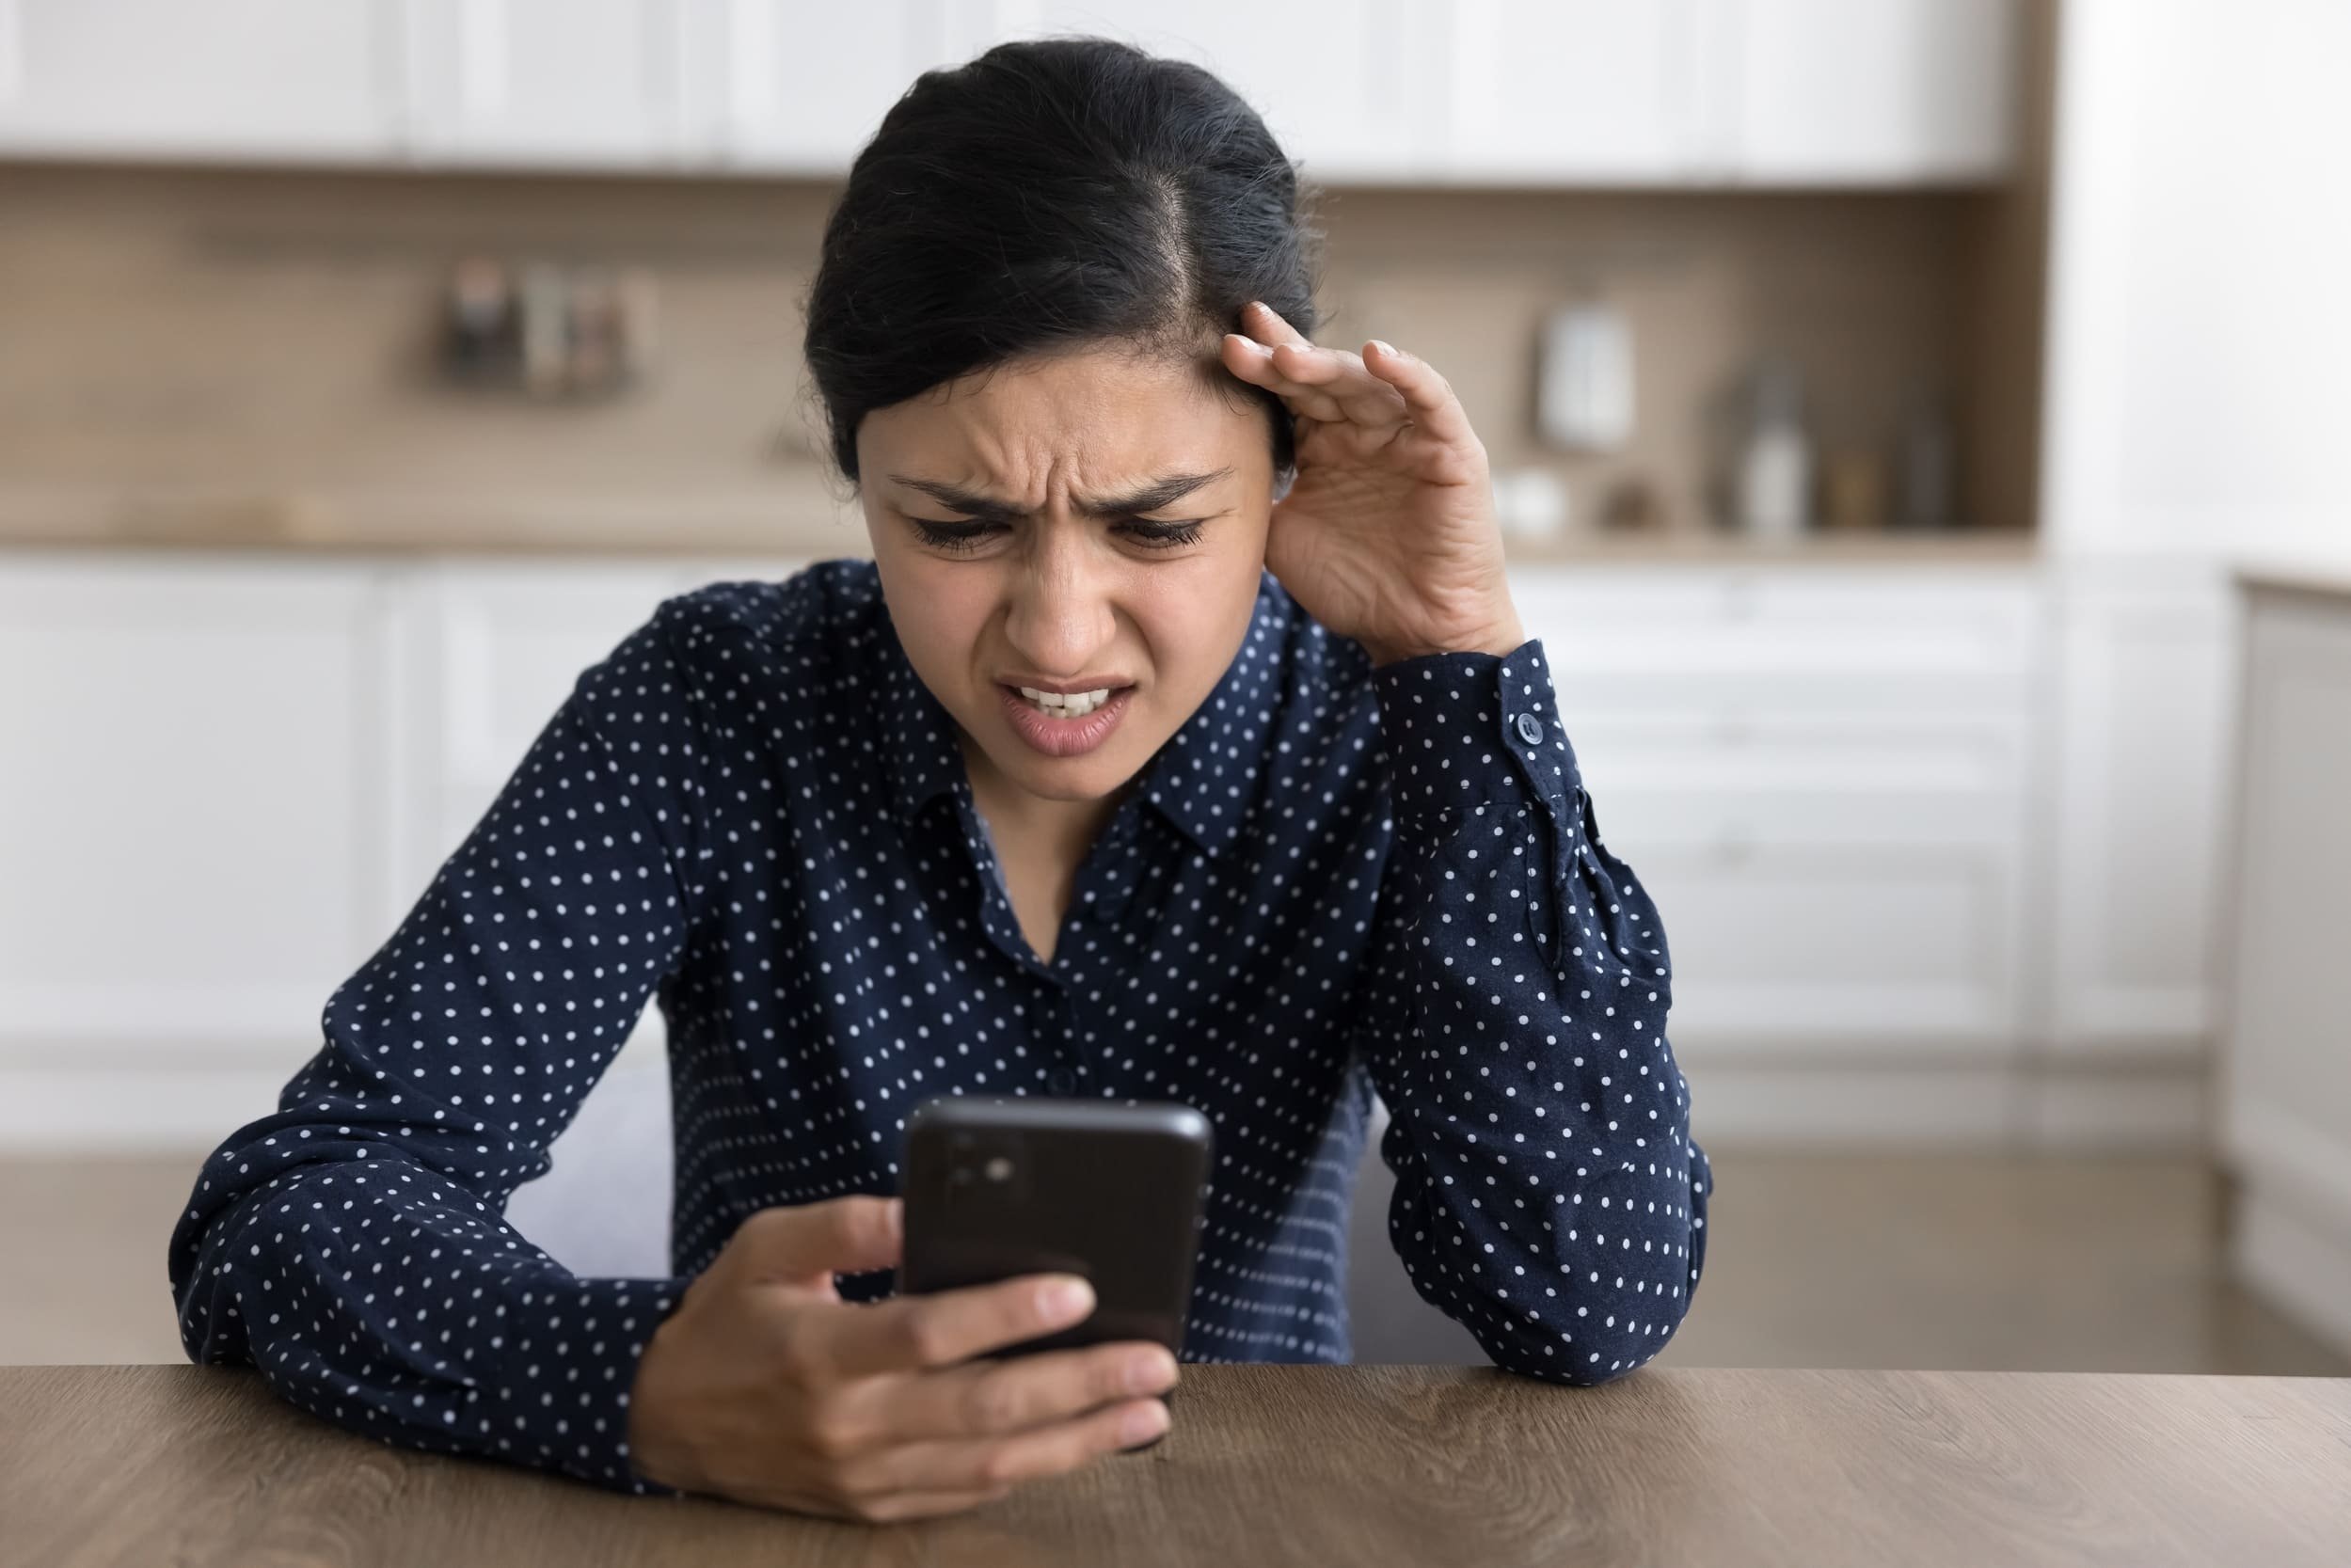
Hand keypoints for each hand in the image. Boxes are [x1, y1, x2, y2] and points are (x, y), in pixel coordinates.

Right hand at [626, 1195, 1176, 1521]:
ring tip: (1148, 1411)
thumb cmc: (727, 1319)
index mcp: (820, 1352)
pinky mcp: (873, 1508)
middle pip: (981, 1410)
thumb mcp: (765, 1247)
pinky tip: (1088, 1443)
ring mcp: (864, 1477)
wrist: (662, 1423)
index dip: (1005, 1315)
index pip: (928, 1335)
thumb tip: (920, 1211)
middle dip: (1078, 1385)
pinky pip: (968, 1495)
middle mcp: (848, 1425)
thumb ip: (844, 1225)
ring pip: (989, 1465)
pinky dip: (1034, 1470)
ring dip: (1079, 1440)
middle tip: (1153, 1361)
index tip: (1077, 1291)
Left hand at [1221, 299, 1524, 666]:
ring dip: (1328, 366)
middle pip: (1321, 379)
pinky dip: (1409, 374)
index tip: (1223, 345)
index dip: (1260, 368)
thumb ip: (1252, 493)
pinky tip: (1377, 354)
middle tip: (1240, 339)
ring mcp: (1409, 436)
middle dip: (1281, 358)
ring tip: (1287, 356)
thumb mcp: (1282, 536)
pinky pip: (1433, 400)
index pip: (1290, 393)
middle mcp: (1366, 431)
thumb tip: (1198, 464)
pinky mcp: (1452, 450)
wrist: (1416, 634)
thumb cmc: (1353, 588)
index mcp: (1325, 446)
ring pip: (1367, 383)